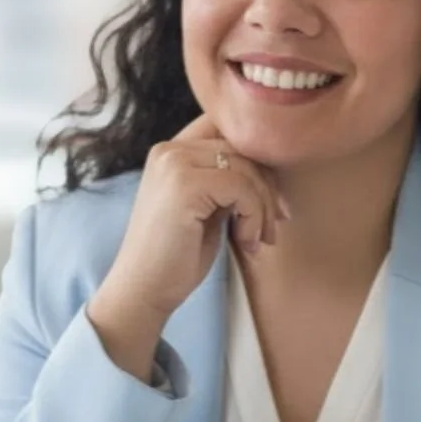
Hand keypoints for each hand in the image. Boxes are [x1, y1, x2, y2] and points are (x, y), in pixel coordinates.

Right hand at [87, 115, 289, 377]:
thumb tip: (273, 166)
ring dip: (264, 207)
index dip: (258, 159)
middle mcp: (169, 149)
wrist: (143, 291)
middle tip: (277, 223)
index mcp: (171, 150)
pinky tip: (246, 243)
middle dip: (268, 187)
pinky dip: (254, 218)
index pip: (228, 130)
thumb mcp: (207, 206)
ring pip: (247, 169)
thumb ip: (227, 179)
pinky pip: (242, 189)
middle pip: (243, 149)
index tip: (271, 196)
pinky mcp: (185, 185)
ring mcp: (174, 164)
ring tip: (261, 239)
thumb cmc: (177, 255)